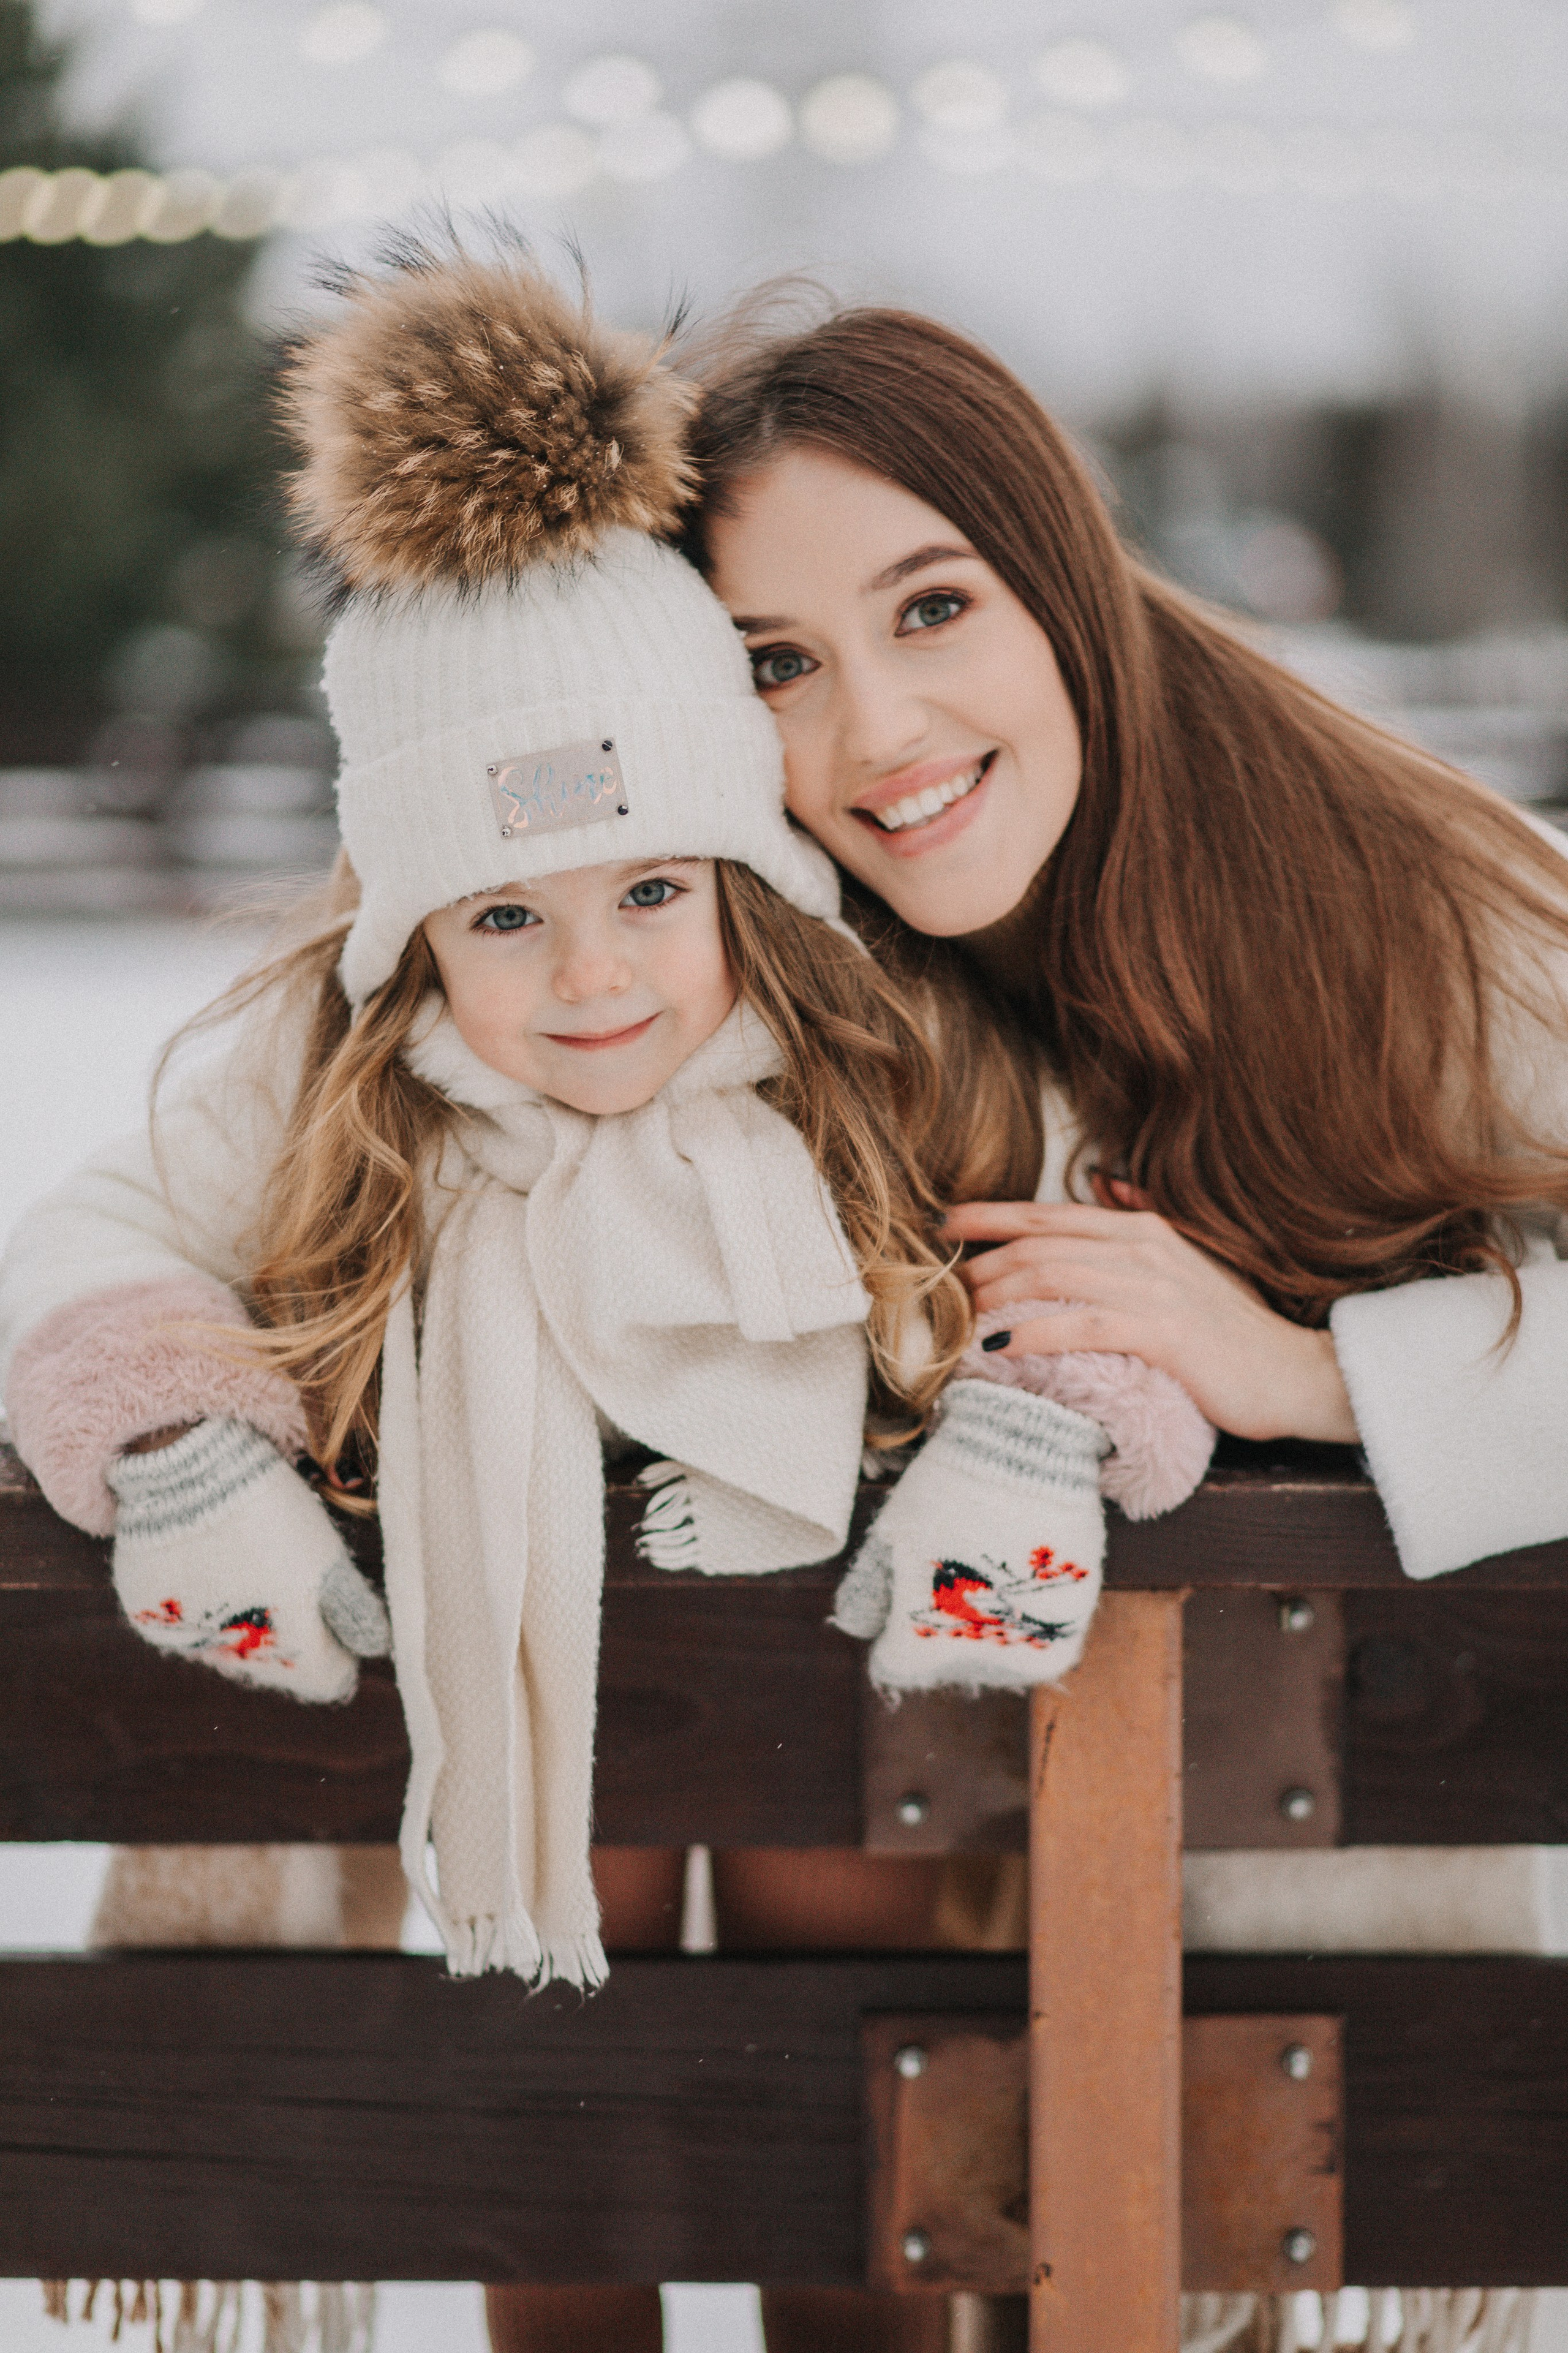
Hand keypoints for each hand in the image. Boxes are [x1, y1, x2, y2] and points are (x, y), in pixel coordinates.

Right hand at [107, 1419, 389, 1701]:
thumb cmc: (271, 1513)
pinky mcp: (147, 1615)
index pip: (327, 1681)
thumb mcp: (326, 1556)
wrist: (190, 1473)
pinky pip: (185, 1623)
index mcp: (291, 1651)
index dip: (340, 1654)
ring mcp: (188, 1640)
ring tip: (252, 1568)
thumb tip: (376, 1646)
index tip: (341, 1626)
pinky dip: (202, 1604)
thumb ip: (352, 1609)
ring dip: (244, 1623)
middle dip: (292, 1638)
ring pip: (228, 1649)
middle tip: (294, 1586)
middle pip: (277, 1667)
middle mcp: (236, 1661)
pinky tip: (213, 1565)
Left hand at [945, 1187, 1358, 1445]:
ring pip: (1052, 1276)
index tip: (944, 1225)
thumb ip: (1143, 1224)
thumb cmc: (1233, 1330)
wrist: (1295, 1374)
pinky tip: (999, 1344)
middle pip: (1039, 1242)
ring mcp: (1153, 1286)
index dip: (990, 1215)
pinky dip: (1033, 1331)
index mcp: (1143, 1228)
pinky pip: (1081, 1323)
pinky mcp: (1161, 1331)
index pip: (1049, 1213)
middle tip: (941, 1287)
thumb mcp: (1187, 1266)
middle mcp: (1143, 1246)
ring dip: (997, 1294)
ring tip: (960, 1316)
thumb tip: (1105, 1186)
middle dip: (982, 1261)